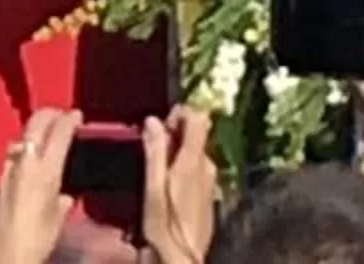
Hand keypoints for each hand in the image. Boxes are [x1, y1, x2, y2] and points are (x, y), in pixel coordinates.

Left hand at [0, 108, 81, 263]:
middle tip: (62, 117)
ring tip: (45, 140)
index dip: (70, 119)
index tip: (77, 115)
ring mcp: (5, 169)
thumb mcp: (59, 218)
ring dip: (34, 134)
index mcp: (44, 169)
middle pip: (37, 123)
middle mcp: (22, 162)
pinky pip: (10, 160)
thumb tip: (65, 194)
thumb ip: (63, 199)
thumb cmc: (38, 241)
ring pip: (21, 138)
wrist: (5, 258)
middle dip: (51, 115)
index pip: (59, 131)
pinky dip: (21, 156)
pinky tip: (26, 169)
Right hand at [144, 108, 217, 263]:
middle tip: (154, 155)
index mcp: (193, 161)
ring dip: (179, 155)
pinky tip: (171, 190)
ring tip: (159, 176)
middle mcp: (207, 167)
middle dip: (175, 136)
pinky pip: (199, 171)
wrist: (183, 260)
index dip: (180, 114)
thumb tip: (153, 120)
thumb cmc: (164, 226)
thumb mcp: (152, 187)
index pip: (198, 117)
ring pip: (196, 153)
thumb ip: (155, 151)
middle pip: (196, 134)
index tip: (162, 128)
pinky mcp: (211, 196)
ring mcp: (212, 182)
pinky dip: (185, 171)